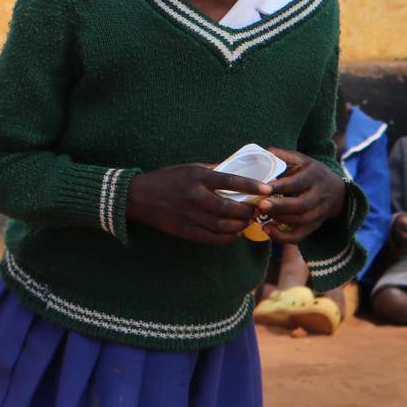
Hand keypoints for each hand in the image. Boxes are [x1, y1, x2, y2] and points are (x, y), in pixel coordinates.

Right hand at [127, 165, 274, 244]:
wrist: (138, 197)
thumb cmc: (166, 179)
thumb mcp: (189, 168)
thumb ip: (213, 170)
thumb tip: (237, 170)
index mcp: (198, 178)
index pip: (231, 181)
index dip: (251, 186)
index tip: (268, 189)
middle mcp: (195, 197)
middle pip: (230, 208)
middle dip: (248, 210)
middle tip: (257, 209)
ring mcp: (190, 216)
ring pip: (224, 225)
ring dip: (240, 225)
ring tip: (247, 221)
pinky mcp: (185, 231)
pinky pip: (212, 238)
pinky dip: (227, 237)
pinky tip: (234, 233)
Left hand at [259, 148, 347, 243]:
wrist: (337, 190)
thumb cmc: (310, 172)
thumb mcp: (301, 159)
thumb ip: (282, 155)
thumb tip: (261, 151)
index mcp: (314, 175)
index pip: (298, 182)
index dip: (281, 186)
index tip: (263, 188)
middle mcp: (320, 194)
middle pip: (302, 205)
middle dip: (280, 206)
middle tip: (260, 205)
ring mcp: (319, 212)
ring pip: (302, 221)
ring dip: (280, 220)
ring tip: (261, 216)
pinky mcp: (315, 225)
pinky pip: (301, 235)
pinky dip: (283, 237)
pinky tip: (268, 231)